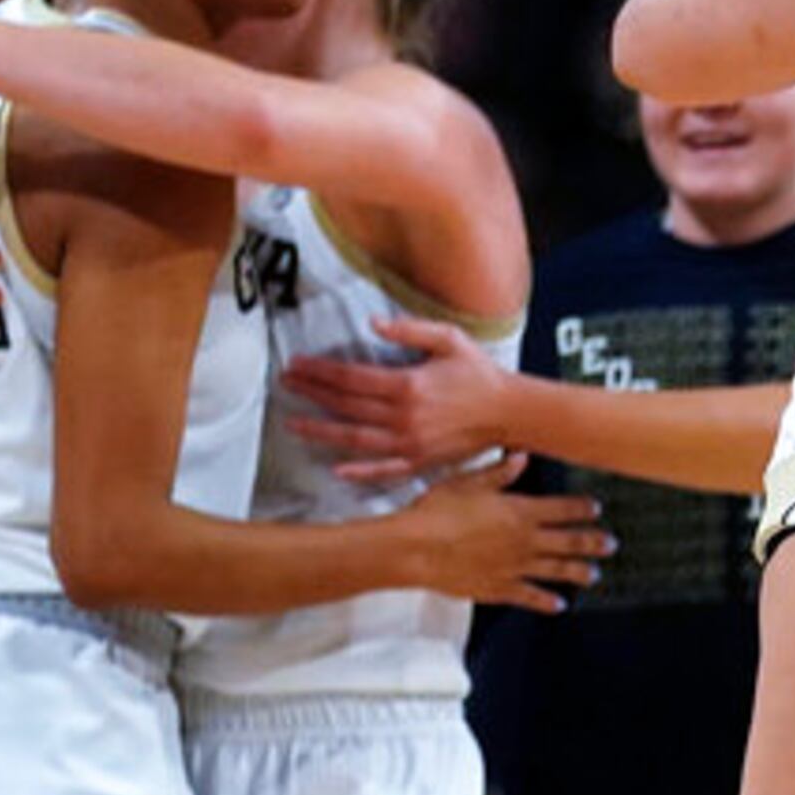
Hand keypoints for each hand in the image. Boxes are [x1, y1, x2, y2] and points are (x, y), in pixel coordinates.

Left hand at [285, 318, 517, 485]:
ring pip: (355, 439)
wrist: (508, 411)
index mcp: (408, 385)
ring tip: (294, 425)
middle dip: (312, 394)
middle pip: (346, 406)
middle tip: (286, 384)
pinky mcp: (420, 463)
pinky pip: (384, 470)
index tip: (297, 365)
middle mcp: (404, 417)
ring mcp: (410, 444)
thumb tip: (373, 323)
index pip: (351, 378)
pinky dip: (359, 472)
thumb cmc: (478, 372)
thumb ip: (410, 329)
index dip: (320, 371)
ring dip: (321, 432)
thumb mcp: (449, 339)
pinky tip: (336, 469)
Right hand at [378, 452, 609, 610]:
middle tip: (610, 544)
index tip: (595, 509)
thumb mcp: (468, 481)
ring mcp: (514, 567)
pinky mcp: (498, 589)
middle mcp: (524, 541)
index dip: (583, 508)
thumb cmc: (436, 512)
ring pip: (557, 570)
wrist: (414, 548)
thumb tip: (522, 457)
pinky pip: (530, 597)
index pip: (563, 509)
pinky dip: (547, 601)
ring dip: (578, 572)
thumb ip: (499, 472)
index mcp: (519, 511)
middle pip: (570, 541)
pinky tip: (559, 604)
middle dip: (593, 542)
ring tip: (593, 575)